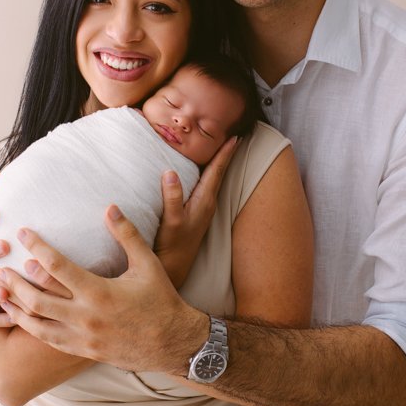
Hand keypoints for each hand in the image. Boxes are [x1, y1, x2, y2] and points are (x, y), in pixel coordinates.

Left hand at [0, 205, 206, 373]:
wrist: (173, 343)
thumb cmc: (161, 300)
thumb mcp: (147, 264)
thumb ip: (127, 235)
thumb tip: (110, 206)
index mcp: (99, 292)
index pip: (58, 266)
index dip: (37, 247)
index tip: (22, 231)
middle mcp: (85, 317)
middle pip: (37, 298)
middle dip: (14, 280)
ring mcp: (81, 337)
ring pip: (36, 322)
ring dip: (14, 304)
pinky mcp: (81, 350)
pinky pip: (47, 339)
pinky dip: (28, 325)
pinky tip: (17, 314)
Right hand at [154, 136, 238, 286]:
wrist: (173, 269)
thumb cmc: (171, 247)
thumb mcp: (170, 222)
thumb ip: (172, 198)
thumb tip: (170, 172)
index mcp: (204, 201)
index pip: (217, 171)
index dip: (225, 153)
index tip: (235, 136)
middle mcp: (207, 203)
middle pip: (219, 172)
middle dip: (226, 154)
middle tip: (235, 136)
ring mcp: (203, 208)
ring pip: (213, 179)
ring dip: (218, 163)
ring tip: (222, 148)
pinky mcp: (195, 213)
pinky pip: (205, 186)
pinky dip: (207, 173)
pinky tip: (203, 172)